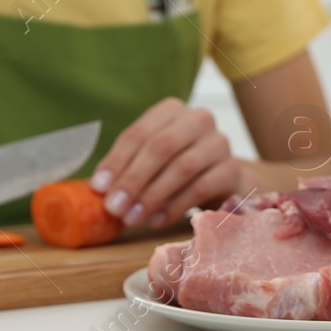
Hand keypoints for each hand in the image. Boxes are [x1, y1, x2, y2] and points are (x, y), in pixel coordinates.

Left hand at [89, 98, 242, 229]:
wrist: (220, 178)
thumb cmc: (175, 166)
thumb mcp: (150, 159)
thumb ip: (127, 166)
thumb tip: (98, 188)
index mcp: (172, 110)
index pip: (140, 133)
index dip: (117, 161)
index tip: (99, 188)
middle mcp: (198, 120)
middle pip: (162, 147)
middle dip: (134, 179)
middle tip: (114, 207)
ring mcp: (219, 143)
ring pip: (182, 167)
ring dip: (152, 196)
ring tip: (132, 218)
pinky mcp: (232, 169)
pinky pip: (201, 187)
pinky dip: (175, 206)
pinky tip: (156, 220)